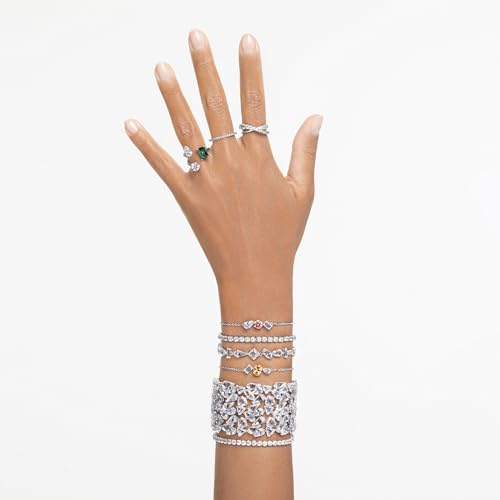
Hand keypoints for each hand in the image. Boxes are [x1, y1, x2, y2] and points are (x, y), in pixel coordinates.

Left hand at [124, 30, 322, 292]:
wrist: (256, 273)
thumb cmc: (282, 235)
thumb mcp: (303, 193)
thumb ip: (306, 152)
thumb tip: (315, 117)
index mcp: (261, 159)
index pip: (254, 103)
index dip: (251, 70)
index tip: (246, 40)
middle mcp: (231, 163)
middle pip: (216, 106)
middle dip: (206, 68)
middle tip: (195, 37)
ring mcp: (206, 179)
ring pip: (187, 129)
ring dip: (173, 96)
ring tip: (162, 66)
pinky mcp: (187, 197)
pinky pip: (164, 165)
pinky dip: (146, 145)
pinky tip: (131, 123)